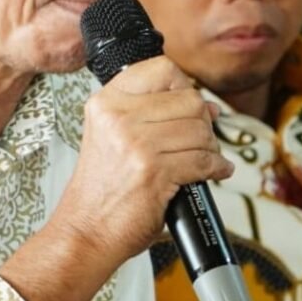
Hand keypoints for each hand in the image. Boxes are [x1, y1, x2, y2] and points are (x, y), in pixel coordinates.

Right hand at [54, 54, 232, 268]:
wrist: (86, 231)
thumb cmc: (101, 191)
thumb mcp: (111, 138)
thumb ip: (150, 115)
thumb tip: (208, 107)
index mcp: (105, 103)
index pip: (162, 69)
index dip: (183, 87)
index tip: (185, 105)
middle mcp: (118, 117)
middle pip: (189, 100)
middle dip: (202, 123)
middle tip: (196, 141)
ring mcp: (135, 143)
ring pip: (201, 130)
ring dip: (209, 149)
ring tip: (197, 161)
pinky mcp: (154, 171)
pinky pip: (204, 160)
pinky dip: (215, 169)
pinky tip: (209, 174)